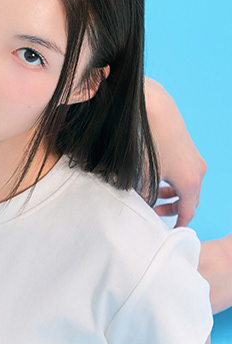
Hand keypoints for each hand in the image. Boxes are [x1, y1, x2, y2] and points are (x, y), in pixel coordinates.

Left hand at [145, 79, 206, 225]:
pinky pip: (186, 176)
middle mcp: (198, 172)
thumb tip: (145, 211)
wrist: (156, 110)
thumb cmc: (150, 143)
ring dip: (173, 197)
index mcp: (190, 182)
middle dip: (174, 211)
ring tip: (155, 198)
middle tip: (155, 214)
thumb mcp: (145, 176)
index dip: (178, 226)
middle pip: (190, 202)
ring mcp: (196, 161)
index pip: (188, 213)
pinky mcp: (190, 152)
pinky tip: (159, 181)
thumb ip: (146, 198)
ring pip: (187, 188)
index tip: (169, 233)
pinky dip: (174, 184)